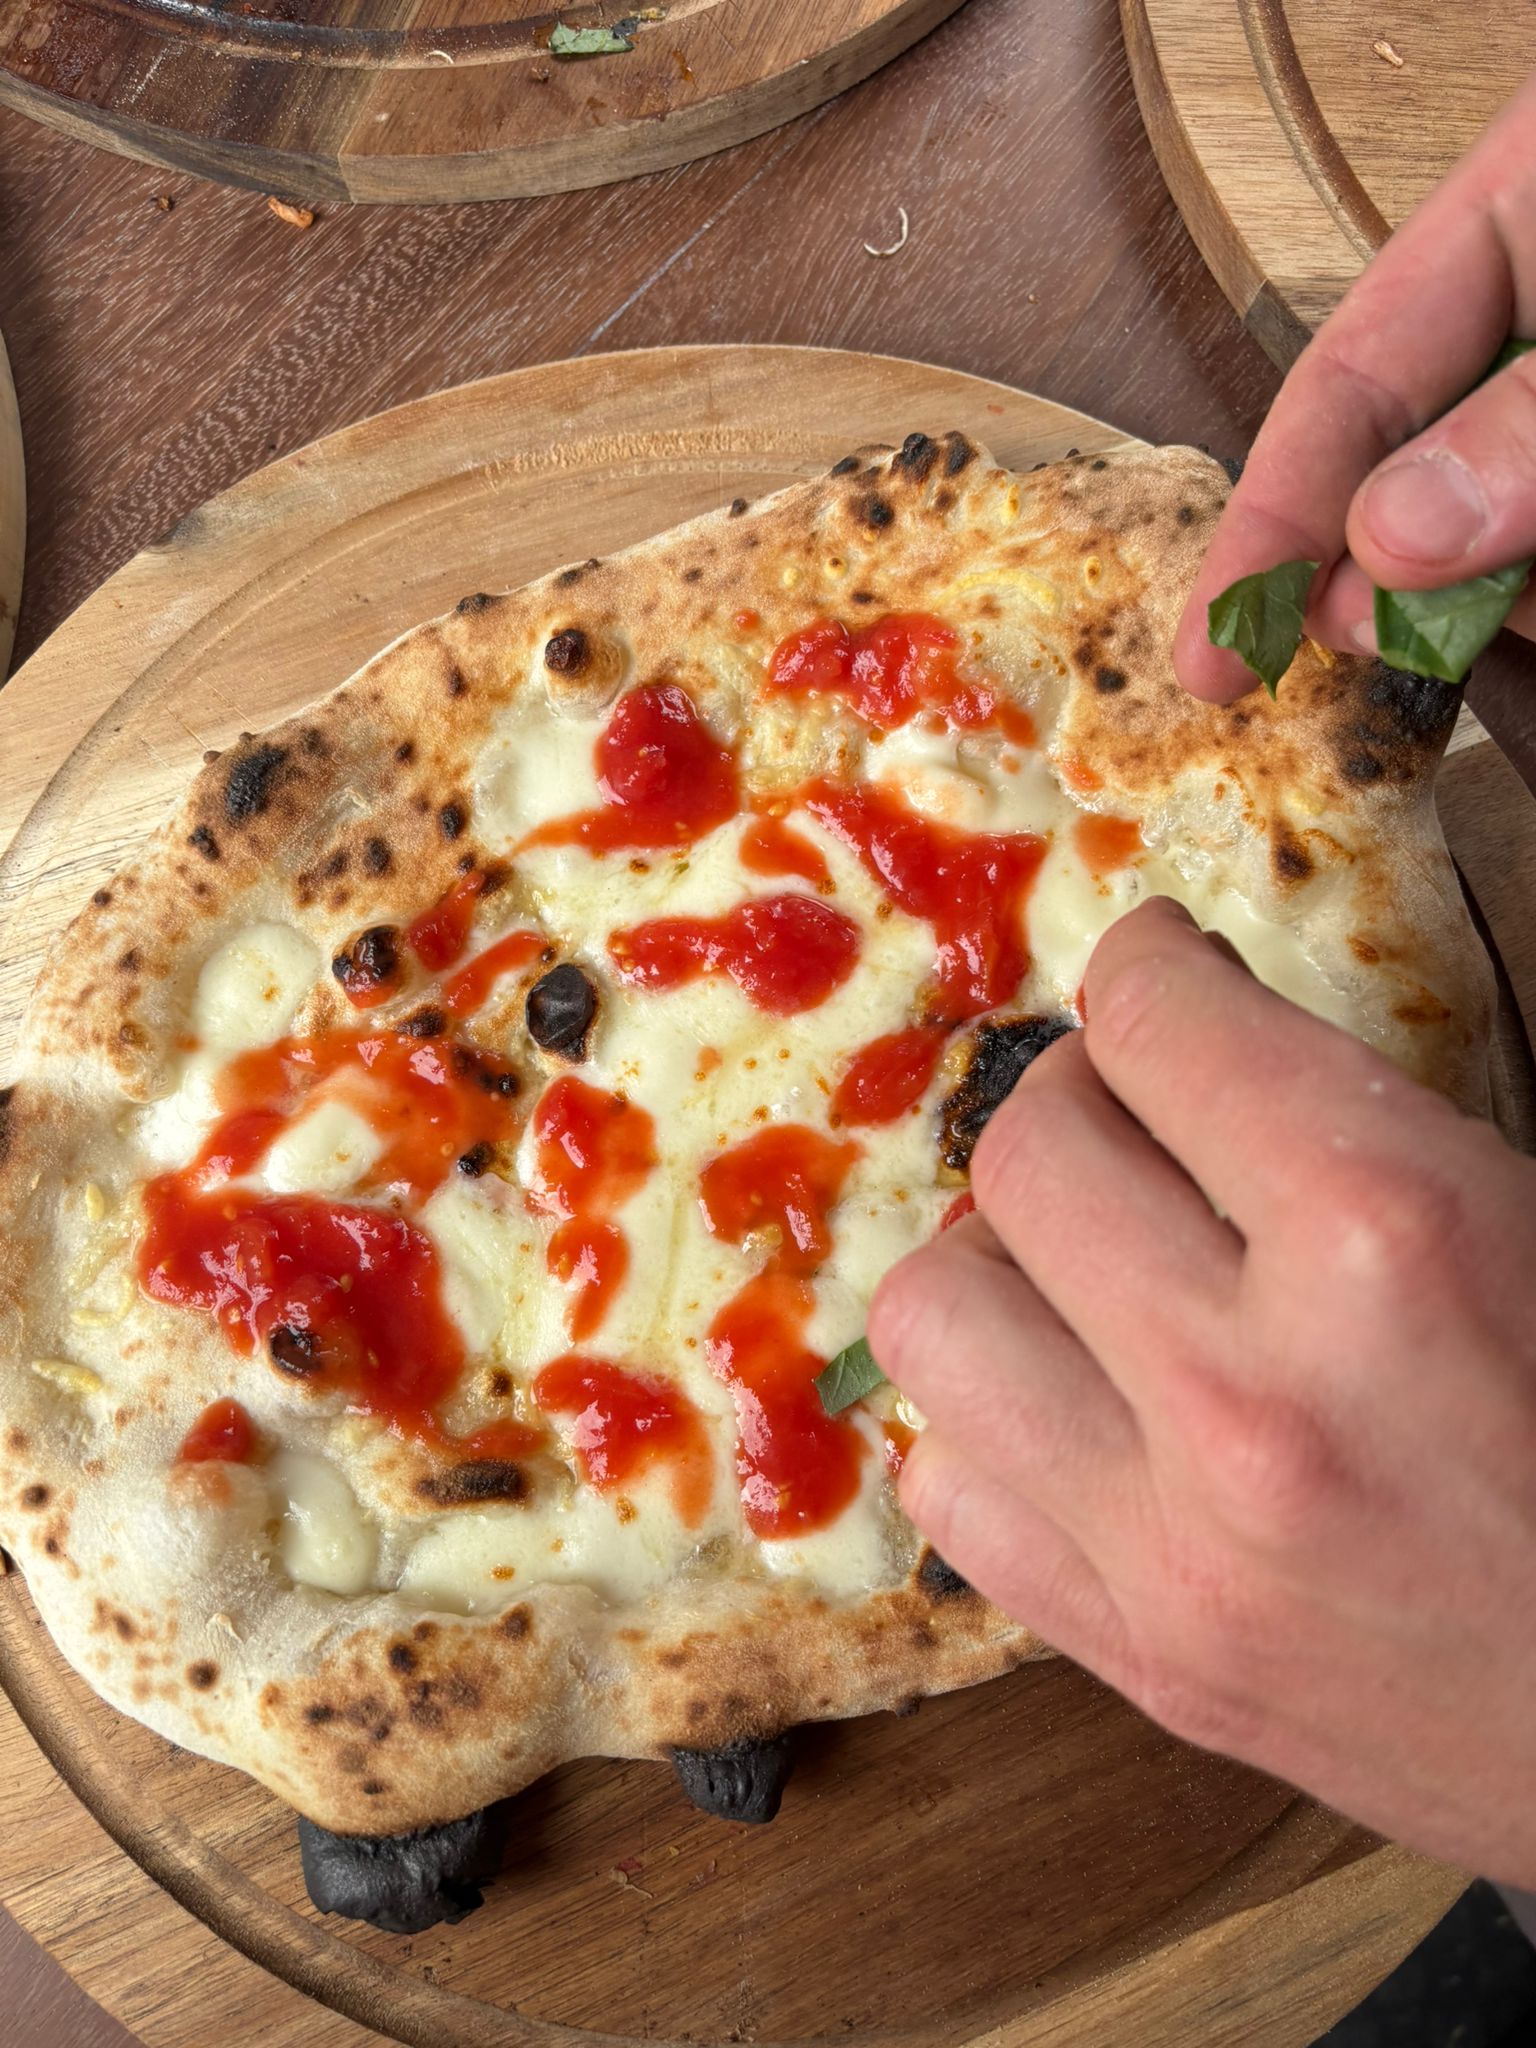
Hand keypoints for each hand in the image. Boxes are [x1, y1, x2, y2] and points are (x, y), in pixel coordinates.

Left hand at [873, 897, 1535, 1882]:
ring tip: (1084, 1265)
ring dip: (999, 1260)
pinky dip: (992, 1420)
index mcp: (1390, 1245)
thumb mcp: (1533, 1219)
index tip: (1155, 971)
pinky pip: (952, 1487)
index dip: (1150, 968)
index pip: (1160, 1029)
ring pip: (937, 1315)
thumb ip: (1364, 1120)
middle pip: (1025, 1155)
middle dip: (1081, 1100)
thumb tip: (1198, 1023)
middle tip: (1136, 1115)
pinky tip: (1076, 1404)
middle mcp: (1250, 1394)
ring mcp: (1175, 1546)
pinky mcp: (1142, 1656)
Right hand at [1175, 70, 1535, 701]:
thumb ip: (1522, 421)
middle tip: (1379, 641)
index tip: (1209, 659)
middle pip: (1405, 489)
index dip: (1263, 535)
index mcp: (1506, 230)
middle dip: (1384, 581)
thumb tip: (1386, 552)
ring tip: (1533, 597)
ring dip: (1506, 601)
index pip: (1339, 396)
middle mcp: (1526, 330)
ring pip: (1501, 550)